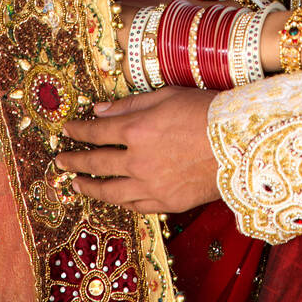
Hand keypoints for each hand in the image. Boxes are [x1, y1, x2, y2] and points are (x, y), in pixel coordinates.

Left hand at [56, 87, 219, 212]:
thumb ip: (129, 105)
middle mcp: (138, 160)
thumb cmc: (206, 111)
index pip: (97, 131)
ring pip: (111, 192)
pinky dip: (120, 201)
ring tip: (77, 184)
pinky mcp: (167, 203)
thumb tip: (99, 109)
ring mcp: (151, 185)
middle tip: (60, 160)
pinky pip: (135, 205)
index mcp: (136, 130)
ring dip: (90, 187)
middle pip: (97, 163)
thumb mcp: (166, 96)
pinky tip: (113, 198)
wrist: (240, 143)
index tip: (66, 131)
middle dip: (75, 161)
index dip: (78, 131)